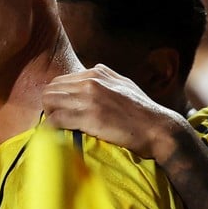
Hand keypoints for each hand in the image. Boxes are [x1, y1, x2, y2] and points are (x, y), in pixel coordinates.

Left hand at [42, 64, 181, 160]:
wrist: (159, 128)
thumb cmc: (143, 111)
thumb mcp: (125, 84)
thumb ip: (107, 78)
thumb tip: (92, 74)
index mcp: (97, 72)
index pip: (60, 80)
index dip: (57, 97)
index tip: (60, 111)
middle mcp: (90, 81)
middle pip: (50, 89)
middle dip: (49, 106)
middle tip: (56, 121)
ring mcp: (89, 98)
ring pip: (49, 102)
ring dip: (48, 116)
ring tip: (56, 129)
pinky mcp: (88, 117)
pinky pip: (56, 120)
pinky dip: (51, 129)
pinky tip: (56, 136)